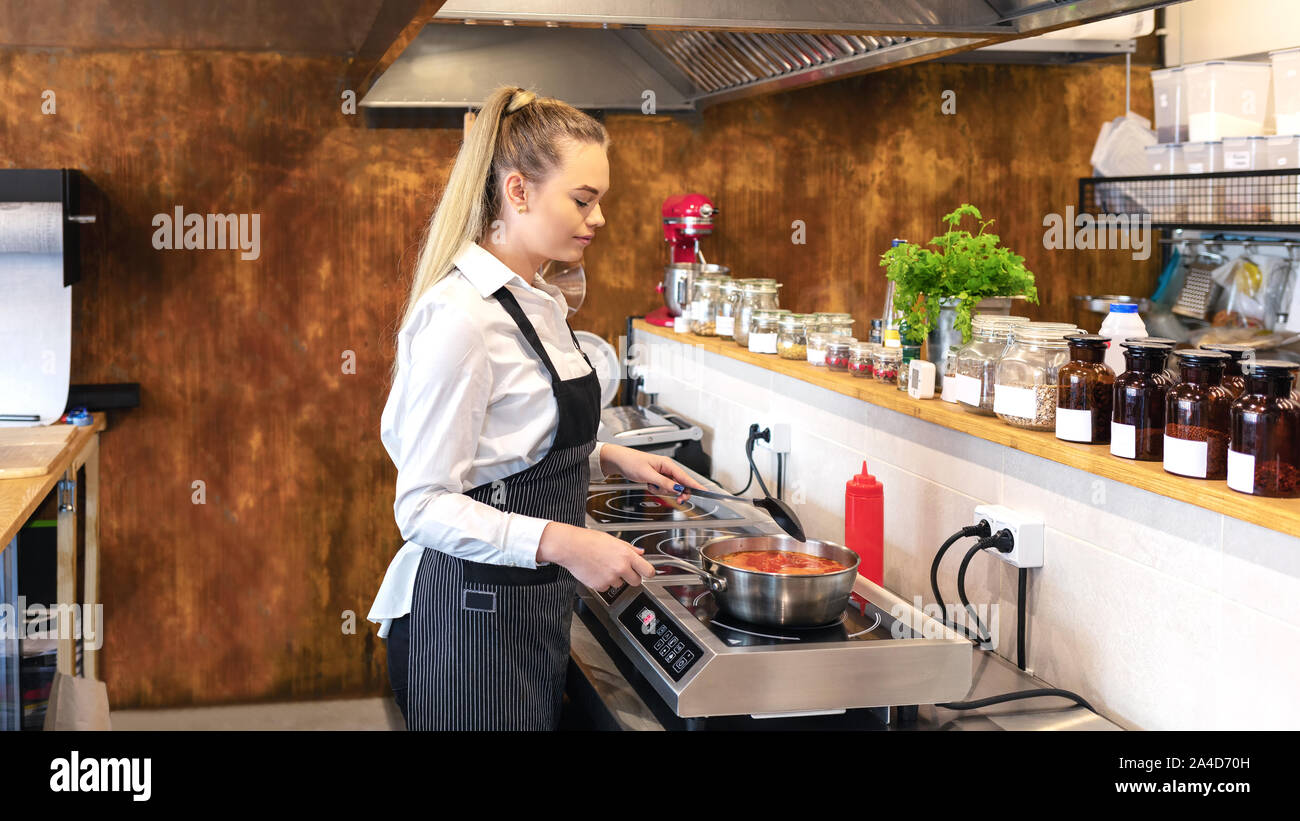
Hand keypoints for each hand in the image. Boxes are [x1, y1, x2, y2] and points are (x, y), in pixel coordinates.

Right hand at [537, 522, 655, 590]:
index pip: (648, 571)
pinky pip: (606, 587)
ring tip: (602, 566)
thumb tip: (640, 552)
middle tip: (622, 571)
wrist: (570, 547)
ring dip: (614, 579)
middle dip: (631, 578)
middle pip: (636, 582)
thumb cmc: (589, 541)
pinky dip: (602, 582)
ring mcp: (610, 578)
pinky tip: (595, 571)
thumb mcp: (613, 540)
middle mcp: (620, 568)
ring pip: (619, 584)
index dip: (648, 573)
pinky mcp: (600, 586)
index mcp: (626, 555)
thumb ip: (629, 548)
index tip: (646, 573)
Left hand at [601, 444, 706, 503]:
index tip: (705, 492)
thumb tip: (678, 489)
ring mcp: (662, 473)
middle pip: (681, 484)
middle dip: (677, 492)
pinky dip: (657, 489)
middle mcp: (667, 468)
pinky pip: (663, 487)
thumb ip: (664, 482)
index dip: (695, 485)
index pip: (685, 477)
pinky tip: (649, 485)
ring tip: (651, 485)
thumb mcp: (648, 475)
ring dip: (663, 490)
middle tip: (678, 501)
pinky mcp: (657, 477)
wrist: (619, 461)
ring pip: (671, 487)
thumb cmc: (631, 462)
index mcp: (667, 464)